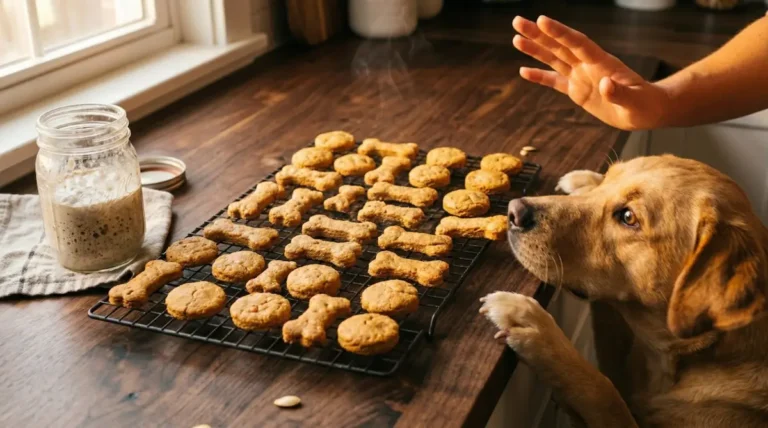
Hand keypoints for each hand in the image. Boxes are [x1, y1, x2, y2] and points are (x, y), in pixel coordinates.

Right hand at [512, 16, 668, 129]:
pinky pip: (555, 81)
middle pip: (559, 46)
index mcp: (602, 63)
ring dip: (535, 49)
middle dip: (539, 34)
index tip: (541, 20)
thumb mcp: (636, 102)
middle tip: (517, 21)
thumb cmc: (645, 105)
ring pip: (554, 59)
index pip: (577, 43)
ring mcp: (581, 76)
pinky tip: (523, 71)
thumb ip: (620, 93)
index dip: (559, 32)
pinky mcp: (577, 90)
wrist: (646, 111)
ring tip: (516, 38)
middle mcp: (588, 65)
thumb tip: (605, 84)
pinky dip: (540, 76)